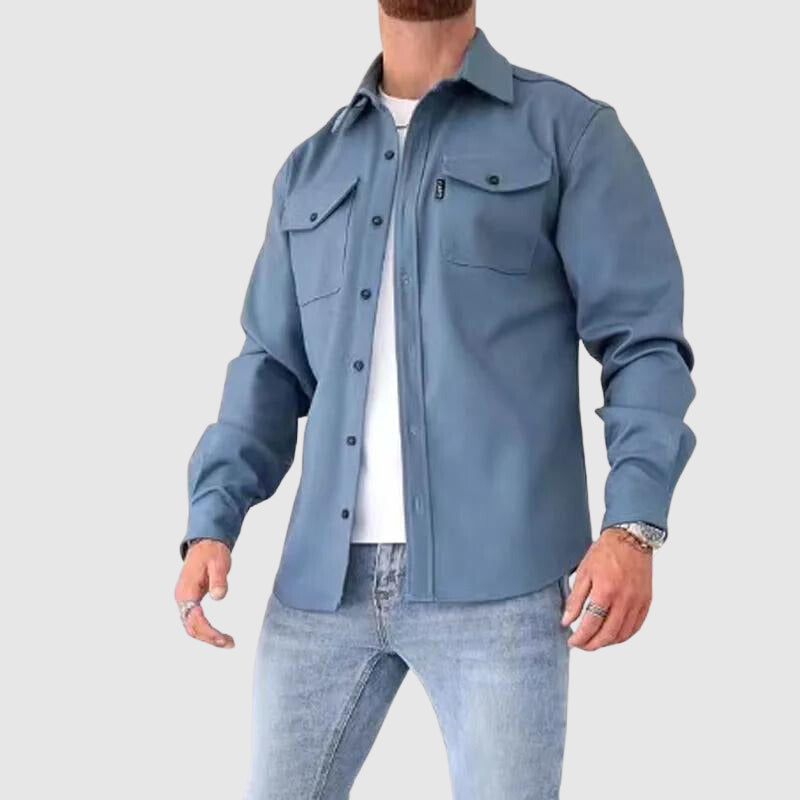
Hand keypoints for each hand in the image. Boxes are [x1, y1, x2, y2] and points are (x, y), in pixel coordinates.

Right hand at [174, 539, 234, 648]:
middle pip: (191, 627)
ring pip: (192, 626)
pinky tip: (217, 634)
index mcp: (187, 592)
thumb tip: (219, 597)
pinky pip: (194, 620)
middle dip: (209, 638)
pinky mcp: (190, 599)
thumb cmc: (212, 552)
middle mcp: (182, 598)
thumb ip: (219, 579)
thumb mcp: (219, 563)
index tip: (223, 639)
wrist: (205, 544)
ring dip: (207, 636)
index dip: (209, 632)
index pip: (195, 620)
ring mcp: (185, 600)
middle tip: (230, 643)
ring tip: (227, 641)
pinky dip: (205, 630)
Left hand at [561, 528, 651, 649]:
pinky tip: (612, 635)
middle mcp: (624, 600)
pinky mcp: (646, 602)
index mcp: (606, 591)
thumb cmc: (606, 552)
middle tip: (581, 645)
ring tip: (594, 641)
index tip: (572, 641)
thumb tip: (567, 620)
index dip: (580, 638)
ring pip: (623, 634)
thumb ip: (575, 599)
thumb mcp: (584, 573)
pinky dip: (623, 636)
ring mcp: (637, 602)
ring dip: (607, 642)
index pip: (591, 625)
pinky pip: (635, 627)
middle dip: (592, 644)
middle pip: (608, 634)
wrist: (630, 539)